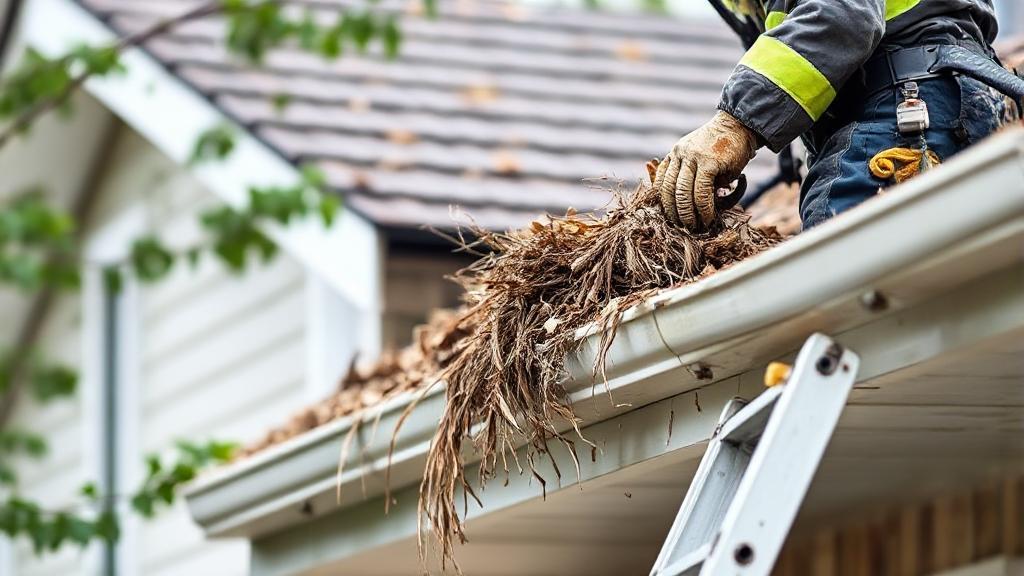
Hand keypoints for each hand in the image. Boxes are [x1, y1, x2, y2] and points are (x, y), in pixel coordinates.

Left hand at [654, 111, 758, 230]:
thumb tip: (686, 205)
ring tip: (694, 226)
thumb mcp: (701, 160)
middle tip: (681, 226)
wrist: (740, 126)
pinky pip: (701, 192)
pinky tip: (707, 217)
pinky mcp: (709, 163)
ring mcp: (693, 158)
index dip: (664, 202)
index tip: (670, 216)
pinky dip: (704, 208)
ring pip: (683, 192)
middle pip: (668, 190)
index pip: (660, 182)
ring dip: (687, 213)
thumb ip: (692, 176)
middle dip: (674, 212)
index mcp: (674, 154)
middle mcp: (679, 154)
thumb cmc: (722, 148)